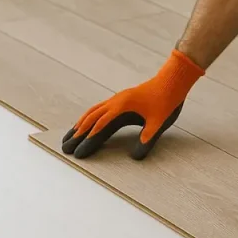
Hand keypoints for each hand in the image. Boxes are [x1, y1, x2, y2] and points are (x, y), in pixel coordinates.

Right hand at [62, 50, 203, 159]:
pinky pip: (100, 108)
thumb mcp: (159, 123)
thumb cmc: (167, 100)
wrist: (172, 80)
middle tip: (65, 147)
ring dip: (80, 124)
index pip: (100, 126)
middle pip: (90, 119)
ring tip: (70, 136)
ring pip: (93, 112)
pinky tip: (88, 123)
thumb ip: (147, 139)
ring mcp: (117, 99)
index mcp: (122, 107)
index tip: (79, 153)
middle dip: (77, 134)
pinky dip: (90, 117)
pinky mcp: (121, 99)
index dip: (88, 141)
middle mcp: (115, 102)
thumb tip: (135, 157)